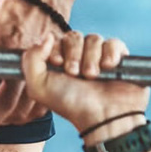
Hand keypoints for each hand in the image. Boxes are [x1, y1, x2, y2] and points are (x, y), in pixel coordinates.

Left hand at [0, 0, 63, 148]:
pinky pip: (41, 101)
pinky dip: (25, 110)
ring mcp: (44, 68)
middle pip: (13, 109)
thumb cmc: (4, 13)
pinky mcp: (53, 70)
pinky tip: (9, 109)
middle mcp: (29, 65)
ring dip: (8, 119)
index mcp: (10, 56)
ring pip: (28, 109)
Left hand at [19, 31, 148, 133]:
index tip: (57, 63)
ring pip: (94, 39)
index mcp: (59, 61)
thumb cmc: (70, 104)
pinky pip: (114, 42)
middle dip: (73, 55)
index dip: (55, 48)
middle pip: (74, 36)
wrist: (102, 115)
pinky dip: (110, 53)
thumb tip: (46, 36)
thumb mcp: (38, 86)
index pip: (55, 39)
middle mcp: (79, 57)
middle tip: (75, 74)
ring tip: (92, 77)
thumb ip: (31, 59)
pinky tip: (108, 67)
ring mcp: (99, 57)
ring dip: (91, 58)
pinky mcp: (119, 58)